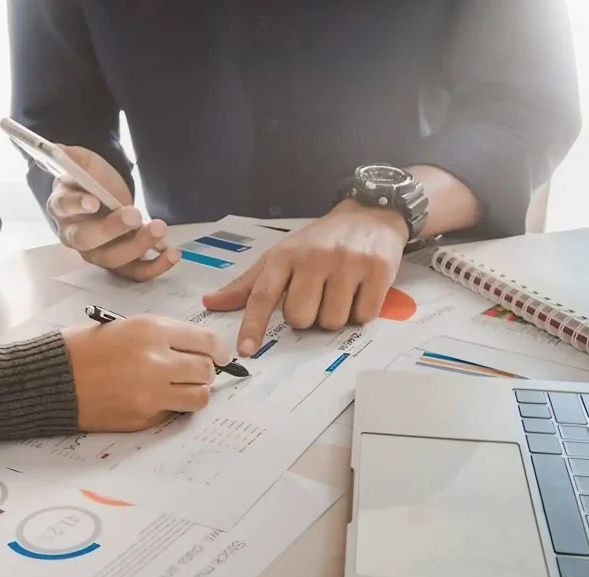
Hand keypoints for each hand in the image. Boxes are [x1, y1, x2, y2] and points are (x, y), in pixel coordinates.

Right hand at [47, 146, 180, 280]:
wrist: (104, 193)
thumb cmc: (89, 179)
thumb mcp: (81, 162)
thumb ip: (71, 156)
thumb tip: (61, 150)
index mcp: (62, 207)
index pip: (64, 208)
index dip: (77, 206)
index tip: (93, 202)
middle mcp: (75, 235)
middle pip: (88, 240)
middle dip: (113, 230)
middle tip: (135, 215)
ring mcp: (97, 253)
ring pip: (113, 259)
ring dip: (138, 247)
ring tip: (159, 228)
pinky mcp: (120, 261)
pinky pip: (134, 271)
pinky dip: (155, 266)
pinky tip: (173, 253)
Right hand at [62, 316, 230, 431]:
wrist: (52, 379)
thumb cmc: (82, 349)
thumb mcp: (124, 326)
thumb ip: (161, 336)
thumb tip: (193, 349)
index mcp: (152, 331)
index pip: (206, 340)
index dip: (219, 350)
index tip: (221, 355)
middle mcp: (156, 361)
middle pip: (206, 370)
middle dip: (205, 371)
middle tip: (196, 372)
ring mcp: (151, 393)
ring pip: (199, 397)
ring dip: (194, 391)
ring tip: (180, 388)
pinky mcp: (143, 417)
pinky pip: (172, 413)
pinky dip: (169, 407)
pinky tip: (153, 398)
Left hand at [203, 200, 408, 355]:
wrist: (369, 215)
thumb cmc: (318, 242)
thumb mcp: (280, 255)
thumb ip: (248, 284)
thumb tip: (210, 303)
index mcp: (285, 255)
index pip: (263, 295)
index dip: (253, 324)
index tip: (246, 349)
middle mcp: (315, 257)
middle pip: (300, 318)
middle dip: (307, 317)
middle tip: (316, 296)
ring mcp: (348, 263)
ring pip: (333, 321)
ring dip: (335, 316)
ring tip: (340, 291)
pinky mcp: (378, 270)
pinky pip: (364, 315)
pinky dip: (361, 311)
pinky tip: (360, 290)